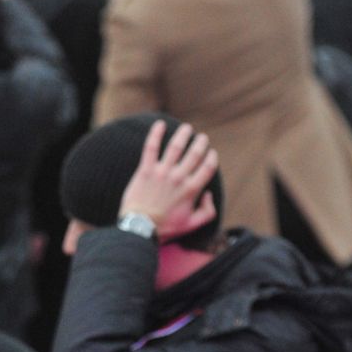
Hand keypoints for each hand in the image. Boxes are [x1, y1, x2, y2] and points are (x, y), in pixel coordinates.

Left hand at [116, 120, 219, 241]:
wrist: (140, 228)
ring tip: (187, 128)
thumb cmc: (166, 228)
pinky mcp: (146, 170)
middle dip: (201, 143)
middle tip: (202, 138)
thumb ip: (207, 212)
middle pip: (195, 154)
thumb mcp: (191, 225)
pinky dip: (155, 133)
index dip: (212, 158)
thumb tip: (208, 194)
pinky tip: (160, 124)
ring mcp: (162, 172)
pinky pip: (151, 147)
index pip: (207, 167)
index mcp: (191, 190)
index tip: (211, 153)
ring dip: (184, 134)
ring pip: (176, 146)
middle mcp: (178, 178)